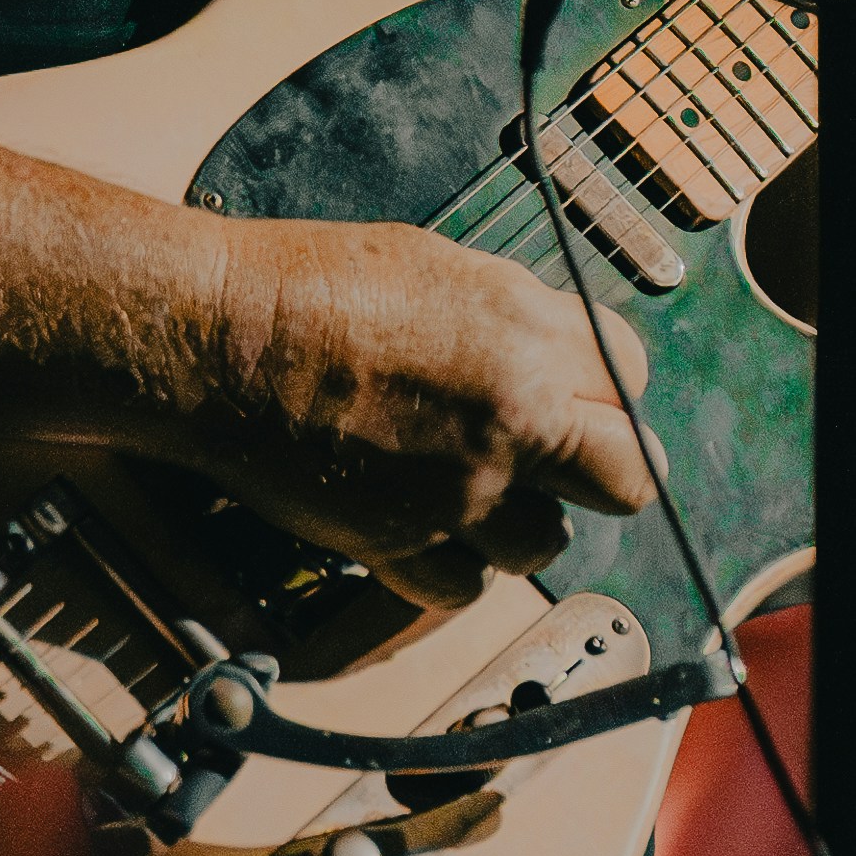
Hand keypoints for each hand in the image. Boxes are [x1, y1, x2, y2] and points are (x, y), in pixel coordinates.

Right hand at [173, 216, 661, 604]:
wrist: (225, 338)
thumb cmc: (313, 284)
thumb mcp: (442, 267)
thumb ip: (518, 319)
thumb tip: (557, 351)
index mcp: (528, 333)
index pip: (631, 374)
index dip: (606, 384)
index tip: (580, 391)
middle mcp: (512, 418)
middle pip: (629, 479)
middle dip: (604, 470)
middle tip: (568, 463)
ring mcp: (460, 489)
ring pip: (545, 546)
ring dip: (522, 525)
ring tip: (479, 491)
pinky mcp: (403, 540)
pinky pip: (462, 587)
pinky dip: (451, 567)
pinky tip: (427, 526)